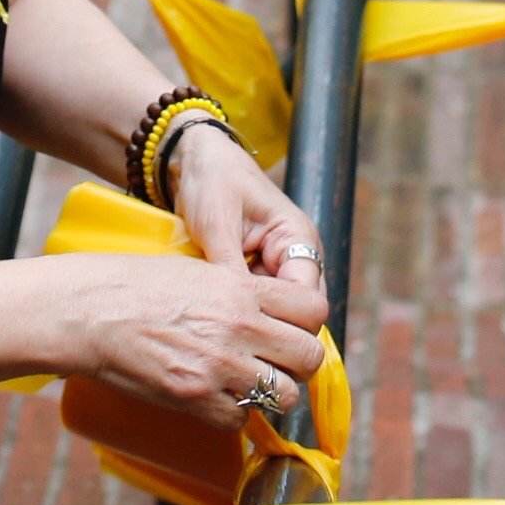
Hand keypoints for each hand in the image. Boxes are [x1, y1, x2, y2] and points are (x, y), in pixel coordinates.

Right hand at [68, 252, 333, 418]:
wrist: (89, 312)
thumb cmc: (135, 285)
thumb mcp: (197, 271)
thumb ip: (239, 292)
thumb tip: (268, 313)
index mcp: (240, 288)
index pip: (313, 308)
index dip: (307, 322)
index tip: (291, 329)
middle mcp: (238, 327)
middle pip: (309, 356)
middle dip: (297, 363)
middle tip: (276, 363)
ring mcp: (219, 366)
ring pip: (285, 396)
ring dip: (271, 395)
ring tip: (247, 385)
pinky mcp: (196, 398)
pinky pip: (240, 420)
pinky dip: (232, 414)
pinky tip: (214, 398)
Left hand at [164, 121, 329, 331]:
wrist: (196, 160)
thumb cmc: (213, 180)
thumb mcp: (217, 223)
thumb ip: (229, 269)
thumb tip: (235, 313)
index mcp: (298, 238)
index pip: (308, 298)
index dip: (285, 323)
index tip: (251, 338)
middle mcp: (296, 257)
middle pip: (298, 312)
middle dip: (271, 328)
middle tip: (234, 344)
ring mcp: (277, 267)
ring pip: (278, 312)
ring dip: (255, 322)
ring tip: (223, 335)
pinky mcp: (257, 274)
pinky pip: (258, 304)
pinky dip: (242, 313)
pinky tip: (217, 322)